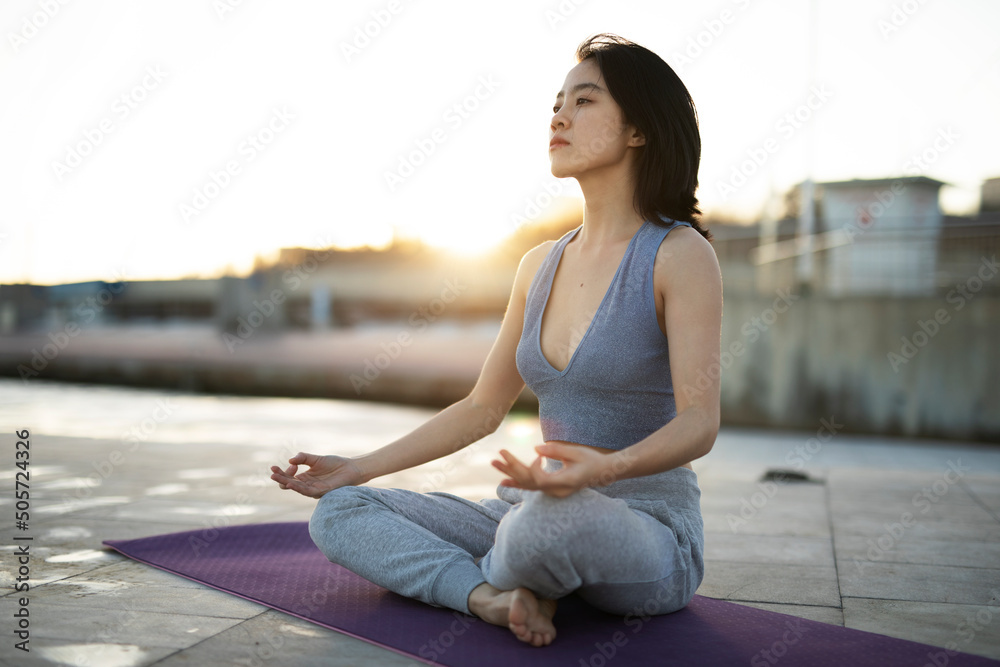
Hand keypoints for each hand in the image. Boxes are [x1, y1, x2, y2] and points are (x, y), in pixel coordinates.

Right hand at [270, 452, 365, 498]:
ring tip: (276, 476)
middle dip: (280, 478)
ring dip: (285, 482)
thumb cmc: (334, 464)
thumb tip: (290, 460)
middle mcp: (307, 485)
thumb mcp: (316, 459)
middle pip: (288, 484)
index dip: (284, 472)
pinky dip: (297, 488)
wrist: (351, 468)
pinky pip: (306, 491)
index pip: (288, 478)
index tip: (291, 463)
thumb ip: (303, 457)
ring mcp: (313, 489)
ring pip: (296, 488)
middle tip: (272, 472)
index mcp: (305, 478)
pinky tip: (291, 483)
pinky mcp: (321, 491)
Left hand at [491, 441, 613, 497]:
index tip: (538, 457)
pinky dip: (518, 482)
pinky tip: (504, 481)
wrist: (601, 473)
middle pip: (529, 483)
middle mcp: (557, 491)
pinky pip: (532, 487)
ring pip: (528, 485)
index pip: (541, 481)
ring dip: (511, 474)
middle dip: (512, 470)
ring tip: (495, 464)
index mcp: (565, 483)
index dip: (534, 470)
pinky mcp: (551, 489)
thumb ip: (556, 450)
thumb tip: (536, 448)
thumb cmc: (590, 460)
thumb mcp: (575, 452)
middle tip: (496, 458)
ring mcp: (553, 492)